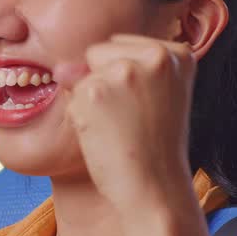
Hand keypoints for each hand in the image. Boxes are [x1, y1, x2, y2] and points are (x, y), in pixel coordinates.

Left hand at [53, 33, 195, 212]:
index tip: (147, 107)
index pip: (122, 46)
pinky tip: (104, 136)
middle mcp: (154, 54)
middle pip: (98, 52)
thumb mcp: (152, 98)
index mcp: (176, 53)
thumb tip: (60, 69)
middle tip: (131, 119)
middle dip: (104, 82)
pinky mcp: (94, 90)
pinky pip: (71, 97)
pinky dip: (80, 119)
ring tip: (120, 128)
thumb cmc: (154, 148)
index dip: (124, 80)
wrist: (156, 189)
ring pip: (82, 75)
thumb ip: (111, 71)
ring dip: (91, 102)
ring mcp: (123, 70)